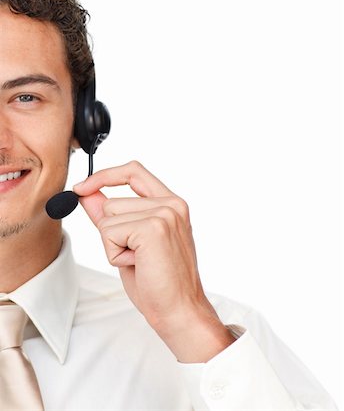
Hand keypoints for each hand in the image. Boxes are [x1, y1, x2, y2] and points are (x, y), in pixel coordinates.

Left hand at [73, 160, 234, 361]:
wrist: (179, 310)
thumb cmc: (159, 281)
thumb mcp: (131, 242)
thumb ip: (111, 215)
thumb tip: (86, 194)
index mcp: (172, 204)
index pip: (134, 171)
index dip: (106, 175)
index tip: (84, 187)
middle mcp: (171, 204)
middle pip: (113, 202)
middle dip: (112, 232)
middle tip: (137, 255)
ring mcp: (164, 214)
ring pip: (108, 217)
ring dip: (114, 244)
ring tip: (140, 261)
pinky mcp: (152, 228)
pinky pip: (109, 232)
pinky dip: (115, 253)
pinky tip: (138, 265)